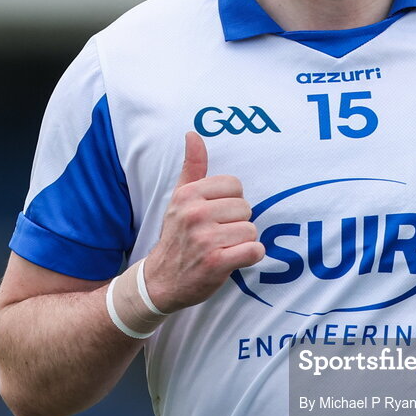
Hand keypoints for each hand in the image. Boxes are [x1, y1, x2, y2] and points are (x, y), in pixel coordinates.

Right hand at [143, 132, 264, 311]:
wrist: (160, 281)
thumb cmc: (177, 237)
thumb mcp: (179, 199)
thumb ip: (192, 167)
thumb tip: (193, 134)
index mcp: (188, 195)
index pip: (235, 185)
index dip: (230, 202)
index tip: (215, 216)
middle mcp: (195, 214)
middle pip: (245, 208)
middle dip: (237, 223)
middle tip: (217, 235)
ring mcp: (205, 239)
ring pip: (251, 230)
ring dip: (242, 242)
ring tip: (222, 248)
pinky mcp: (216, 262)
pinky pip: (254, 250)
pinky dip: (250, 256)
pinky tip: (232, 259)